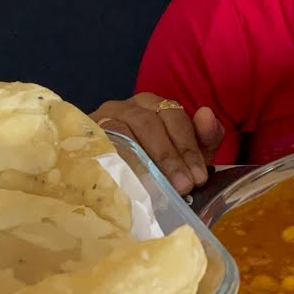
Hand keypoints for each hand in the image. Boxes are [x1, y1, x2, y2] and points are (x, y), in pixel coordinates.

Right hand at [89, 93, 223, 194]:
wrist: (109, 180)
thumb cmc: (157, 165)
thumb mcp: (185, 154)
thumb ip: (204, 136)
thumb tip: (207, 113)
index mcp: (154, 105)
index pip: (174, 116)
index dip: (188, 147)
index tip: (199, 177)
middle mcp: (127, 106)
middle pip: (150, 124)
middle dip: (170, 157)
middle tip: (183, 186)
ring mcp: (103, 119)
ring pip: (125, 133)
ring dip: (146, 162)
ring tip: (161, 188)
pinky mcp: (85, 136)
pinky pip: (101, 144)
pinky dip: (118, 163)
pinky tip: (130, 182)